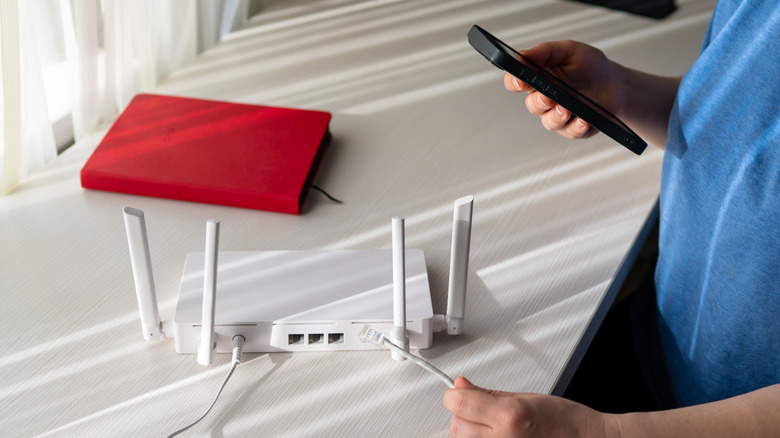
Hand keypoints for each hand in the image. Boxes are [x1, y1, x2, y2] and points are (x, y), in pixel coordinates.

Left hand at [443, 376, 617, 437]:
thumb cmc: (565, 422)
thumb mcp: (525, 397)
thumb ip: (486, 393)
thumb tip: (460, 385)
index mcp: (509, 417)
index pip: (457, 402)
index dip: (456, 394)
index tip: (461, 392)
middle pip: (456, 425)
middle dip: (465, 415)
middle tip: (485, 412)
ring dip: (470, 433)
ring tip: (494, 429)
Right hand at [504, 40, 622, 140]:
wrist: (617, 84)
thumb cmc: (591, 67)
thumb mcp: (569, 50)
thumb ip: (544, 52)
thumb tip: (521, 56)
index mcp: (540, 77)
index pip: (516, 82)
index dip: (514, 82)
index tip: (521, 82)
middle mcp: (545, 97)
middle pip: (531, 105)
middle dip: (539, 102)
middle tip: (549, 97)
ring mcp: (558, 114)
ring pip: (548, 122)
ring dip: (557, 117)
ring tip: (568, 109)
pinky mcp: (573, 128)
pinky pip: (569, 132)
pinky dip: (576, 127)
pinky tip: (584, 119)